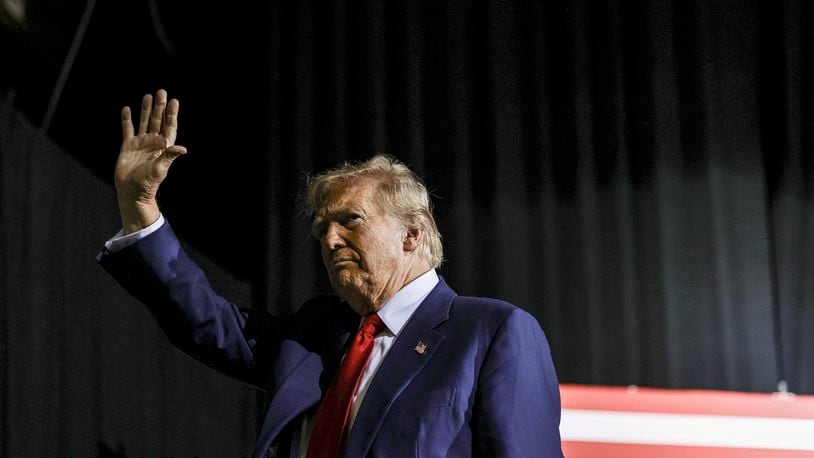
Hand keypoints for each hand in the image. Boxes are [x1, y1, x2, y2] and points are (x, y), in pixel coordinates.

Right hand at [114, 89, 187, 233]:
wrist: (132, 191)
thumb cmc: (148, 183)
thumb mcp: (160, 169)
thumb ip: (169, 156)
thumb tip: (182, 148)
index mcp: (163, 147)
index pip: (169, 126)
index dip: (172, 114)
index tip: (174, 101)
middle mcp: (153, 142)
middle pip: (157, 120)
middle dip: (159, 107)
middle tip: (161, 92)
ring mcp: (140, 143)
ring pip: (143, 122)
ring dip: (145, 110)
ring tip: (147, 96)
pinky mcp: (127, 146)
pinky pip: (127, 129)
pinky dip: (127, 119)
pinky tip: (127, 109)